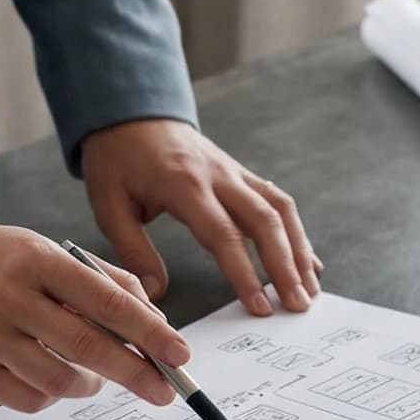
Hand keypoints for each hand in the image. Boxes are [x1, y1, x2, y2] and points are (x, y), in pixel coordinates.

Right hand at [0, 210, 189, 412]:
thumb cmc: (1, 259)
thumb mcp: (50, 251)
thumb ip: (103, 281)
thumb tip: (154, 323)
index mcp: (40, 260)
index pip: (108, 302)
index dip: (150, 333)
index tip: (181, 355)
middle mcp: (11, 295)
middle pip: (89, 346)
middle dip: (136, 373)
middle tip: (165, 391)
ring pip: (58, 380)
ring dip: (90, 387)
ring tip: (94, 379)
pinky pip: (25, 399)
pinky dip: (51, 397)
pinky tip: (52, 380)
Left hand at [81, 117, 322, 315]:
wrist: (130, 113)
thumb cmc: (117, 159)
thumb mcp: (109, 205)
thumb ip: (133, 251)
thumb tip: (156, 295)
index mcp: (185, 185)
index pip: (224, 235)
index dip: (245, 274)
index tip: (259, 306)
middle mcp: (219, 176)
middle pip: (265, 221)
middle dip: (286, 266)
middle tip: (297, 305)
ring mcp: (235, 172)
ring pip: (280, 209)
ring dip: (299, 250)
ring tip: (310, 289)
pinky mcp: (241, 174)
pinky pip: (277, 201)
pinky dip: (296, 232)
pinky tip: (307, 261)